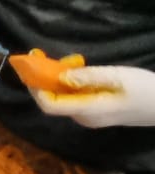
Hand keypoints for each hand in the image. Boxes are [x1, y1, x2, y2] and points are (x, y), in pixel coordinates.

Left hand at [31, 66, 154, 128]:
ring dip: (57, 79)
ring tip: (67, 59)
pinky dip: (70, 83)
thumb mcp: (118, 78)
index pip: (49, 104)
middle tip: (43, 56)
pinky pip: (74, 97)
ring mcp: (90, 117)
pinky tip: (79, 69)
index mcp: (88, 111)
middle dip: (44, 79)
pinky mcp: (97, 112)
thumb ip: (89, 77)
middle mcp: (84, 117)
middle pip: (53, 100)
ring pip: (64, 98)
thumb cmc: (147, 90)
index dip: (35, 87)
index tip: (31, 67)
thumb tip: (62, 76)